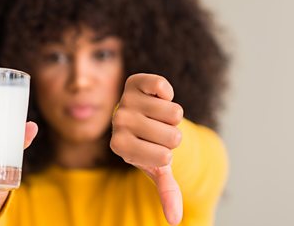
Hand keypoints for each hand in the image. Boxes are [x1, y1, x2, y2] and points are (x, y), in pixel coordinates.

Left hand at [110, 74, 183, 224]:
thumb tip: (175, 221)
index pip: (165, 156)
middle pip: (173, 134)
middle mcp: (118, 122)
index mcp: (120, 147)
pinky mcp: (134, 82)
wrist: (137, 116)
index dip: (168, 153)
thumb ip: (166, 191)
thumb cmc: (148, 145)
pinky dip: (167, 92)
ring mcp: (125, 101)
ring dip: (173, 115)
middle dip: (173, 134)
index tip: (154, 149)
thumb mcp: (156, 168)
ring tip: (156, 116)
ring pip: (174, 111)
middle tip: (157, 131)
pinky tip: (156, 96)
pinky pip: (162, 85)